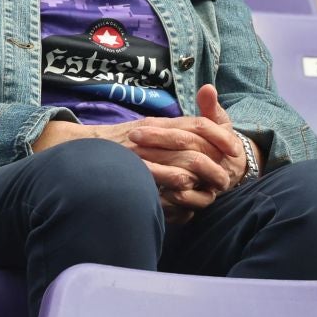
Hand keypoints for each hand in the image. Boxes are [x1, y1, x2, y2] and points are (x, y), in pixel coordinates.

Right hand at [33, 97, 239, 208]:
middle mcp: (153, 136)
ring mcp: (144, 155)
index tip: (234, 150)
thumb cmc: (117, 142)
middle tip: (226, 179)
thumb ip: (174, 126)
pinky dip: (180, 192)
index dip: (220, 136)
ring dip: (202, 182)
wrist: (81, 149)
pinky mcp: (136, 173)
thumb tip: (201, 118)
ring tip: (211, 192)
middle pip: (196, 147)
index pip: (198, 124)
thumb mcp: (147, 128)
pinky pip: (165, 184)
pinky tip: (187, 199)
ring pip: (184, 167)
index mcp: (159, 124)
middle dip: (215, 165)